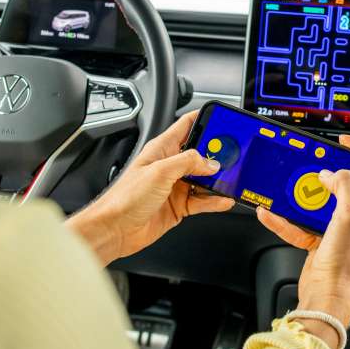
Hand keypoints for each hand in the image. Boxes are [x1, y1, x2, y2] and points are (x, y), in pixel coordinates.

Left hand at [66, 111, 234, 264]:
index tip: (223, 119)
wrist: (115, 229)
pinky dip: (214, 200)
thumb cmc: (125, 198)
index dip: (204, 119)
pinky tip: (224, 199)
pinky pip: (202, 200)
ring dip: (218, 179)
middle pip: (200, 153)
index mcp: (162, 149)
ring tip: (233, 179)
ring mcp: (175, 186)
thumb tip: (210, 162)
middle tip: (235, 154)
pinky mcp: (178, 205)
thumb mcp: (160, 171)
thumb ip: (188, 162)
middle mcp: (169, 165)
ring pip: (204, 178)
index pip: (186, 125)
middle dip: (217, 153)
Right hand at [256, 135, 349, 348]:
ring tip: (291, 187)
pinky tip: (271, 214)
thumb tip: (331, 174)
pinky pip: (299, 222)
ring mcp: (339, 227)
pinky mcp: (320, 239)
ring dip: (302, 194)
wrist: (327, 296)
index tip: (345, 139)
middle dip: (328, 169)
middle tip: (314, 160)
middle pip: (347, 180)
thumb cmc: (347, 263)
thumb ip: (345, 185)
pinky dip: (284, 218)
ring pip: (320, 200)